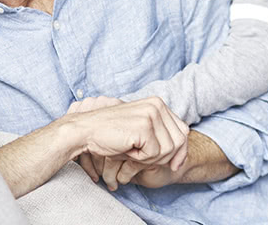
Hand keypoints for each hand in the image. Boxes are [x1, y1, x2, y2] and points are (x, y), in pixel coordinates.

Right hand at [70, 97, 189, 190]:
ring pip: (168, 149)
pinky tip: (127, 151)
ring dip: (151, 159)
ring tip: (133, 153)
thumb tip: (182, 152)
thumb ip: (160, 135)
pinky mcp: (144, 126)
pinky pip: (155, 153)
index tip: (175, 165)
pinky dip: (141, 159)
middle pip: (180, 141)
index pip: (183, 130)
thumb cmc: (110, 135)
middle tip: (146, 161)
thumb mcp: (140, 132)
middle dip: (167, 157)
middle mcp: (157, 105)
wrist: (85, 132)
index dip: (182, 151)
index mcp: (158, 103)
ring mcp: (151, 114)